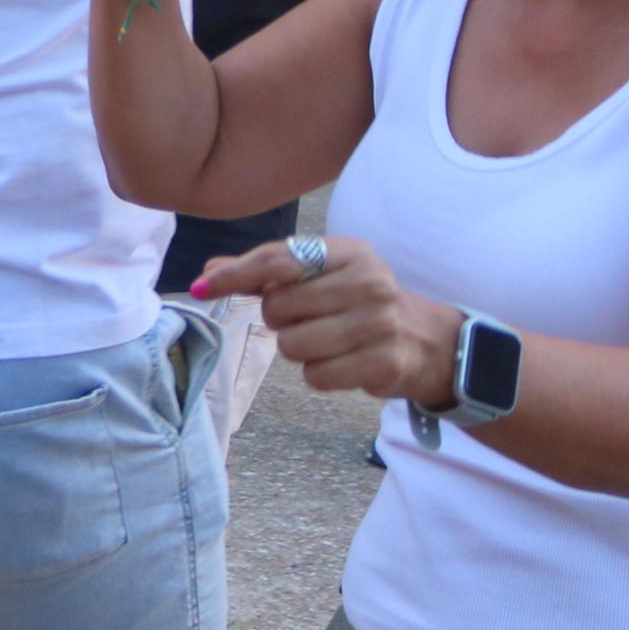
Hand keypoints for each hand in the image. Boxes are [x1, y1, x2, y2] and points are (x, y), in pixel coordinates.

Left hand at [195, 233, 461, 411]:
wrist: (426, 340)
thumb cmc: (359, 302)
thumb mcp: (322, 276)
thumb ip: (266, 272)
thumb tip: (208, 274)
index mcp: (349, 252)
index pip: (279, 260)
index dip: (236, 275)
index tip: (202, 288)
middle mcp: (368, 281)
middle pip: (278, 307)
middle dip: (282, 319)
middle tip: (311, 318)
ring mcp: (379, 323)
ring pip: (292, 345)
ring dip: (300, 350)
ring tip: (330, 340)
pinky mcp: (383, 363)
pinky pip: (315, 376)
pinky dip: (320, 374)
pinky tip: (343, 361)